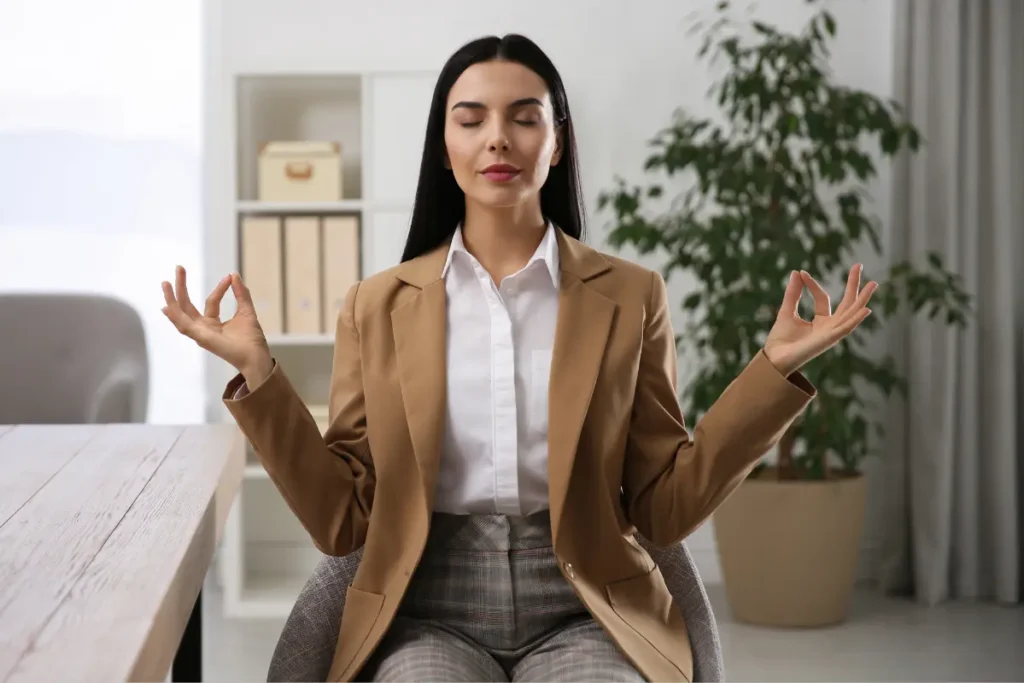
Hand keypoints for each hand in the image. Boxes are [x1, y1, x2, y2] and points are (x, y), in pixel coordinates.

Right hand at [161, 266, 272, 382]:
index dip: (219, 288)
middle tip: (179, 268)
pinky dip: (175, 316)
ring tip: (166, 283)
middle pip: (187, 306)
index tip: (229, 277)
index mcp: (212, 323)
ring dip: (172, 299)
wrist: (256, 356)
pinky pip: (183, 326)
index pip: (210, 301)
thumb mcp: (246, 311)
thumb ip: (241, 294)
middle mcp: (203, 328)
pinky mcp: (200, 338)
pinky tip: (167, 305)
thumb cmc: (251, 339)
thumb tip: (234, 274)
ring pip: (180, 315)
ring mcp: (200, 334)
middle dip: (181, 287)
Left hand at [763, 264, 877, 375]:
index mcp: (821, 322)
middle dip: (853, 285)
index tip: (801, 273)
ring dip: (862, 299)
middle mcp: (830, 327)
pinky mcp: (828, 340)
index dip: (812, 284)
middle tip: (858, 265)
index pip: (824, 298)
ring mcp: (831, 334)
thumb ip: (793, 293)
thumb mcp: (786, 311)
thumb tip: (796, 272)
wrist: (774, 358)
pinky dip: (855, 319)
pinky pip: (845, 329)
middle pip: (847, 304)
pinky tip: (866, 309)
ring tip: (873, 283)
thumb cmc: (780, 340)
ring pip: (851, 314)